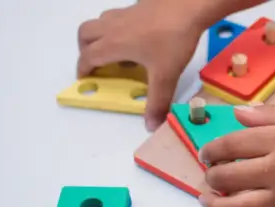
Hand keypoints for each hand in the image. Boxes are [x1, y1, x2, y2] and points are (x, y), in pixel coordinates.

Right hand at [77, 3, 201, 129]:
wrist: (190, 5)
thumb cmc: (173, 38)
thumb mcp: (166, 75)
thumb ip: (157, 101)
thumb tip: (151, 125)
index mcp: (114, 44)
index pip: (87, 57)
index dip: (83, 69)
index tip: (85, 79)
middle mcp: (114, 26)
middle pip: (85, 34)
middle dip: (85, 49)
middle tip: (97, 63)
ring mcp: (126, 12)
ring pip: (101, 21)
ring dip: (101, 35)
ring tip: (118, 50)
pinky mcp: (139, 4)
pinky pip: (120, 15)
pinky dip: (120, 25)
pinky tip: (140, 35)